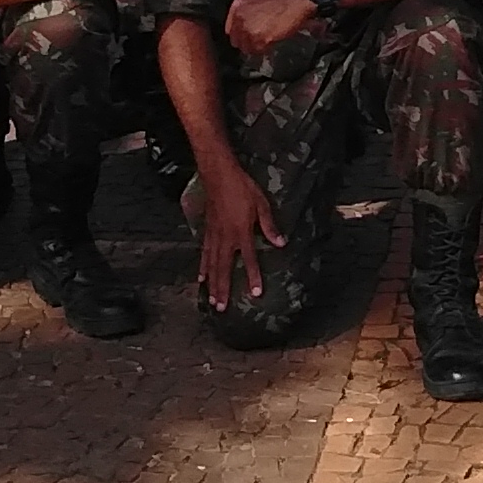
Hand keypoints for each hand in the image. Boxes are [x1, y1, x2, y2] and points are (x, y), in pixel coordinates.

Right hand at [194, 154, 283, 306]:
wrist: (218, 174)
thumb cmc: (242, 187)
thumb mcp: (261, 204)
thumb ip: (269, 225)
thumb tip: (280, 243)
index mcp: (241, 232)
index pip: (248, 259)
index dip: (252, 276)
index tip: (255, 293)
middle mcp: (226, 238)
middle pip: (224, 268)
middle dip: (223, 289)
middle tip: (221, 308)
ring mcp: (214, 235)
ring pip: (212, 264)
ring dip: (212, 283)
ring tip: (211, 299)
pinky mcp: (207, 230)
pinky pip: (204, 253)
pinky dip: (203, 266)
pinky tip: (201, 277)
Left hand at [224, 0, 320, 58]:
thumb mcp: (257, 0)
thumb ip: (247, 14)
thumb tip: (245, 28)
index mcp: (238, 6)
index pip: (230, 29)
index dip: (239, 35)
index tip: (244, 38)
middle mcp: (240, 18)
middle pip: (236, 40)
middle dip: (246, 42)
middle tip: (257, 41)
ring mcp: (248, 29)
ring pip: (246, 48)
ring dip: (255, 47)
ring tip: (265, 43)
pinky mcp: (260, 39)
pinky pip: (257, 51)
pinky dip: (264, 49)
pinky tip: (271, 42)